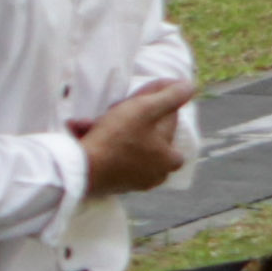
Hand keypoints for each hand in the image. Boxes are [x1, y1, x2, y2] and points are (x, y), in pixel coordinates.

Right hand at [75, 78, 194, 197]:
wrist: (82, 170)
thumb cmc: (117, 138)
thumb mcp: (146, 109)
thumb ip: (171, 96)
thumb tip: (189, 86)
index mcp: (170, 159)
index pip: (169, 120)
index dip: (153, 103)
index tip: (135, 97)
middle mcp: (156, 174)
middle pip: (147, 134)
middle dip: (128, 119)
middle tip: (112, 108)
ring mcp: (134, 182)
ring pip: (125, 145)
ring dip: (109, 129)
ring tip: (89, 120)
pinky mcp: (112, 184)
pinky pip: (109, 156)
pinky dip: (99, 143)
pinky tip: (81, 131)